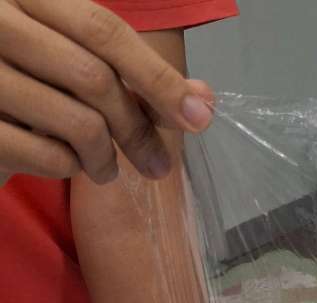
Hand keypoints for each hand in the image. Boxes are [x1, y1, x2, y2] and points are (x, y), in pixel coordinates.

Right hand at [0, 0, 214, 185]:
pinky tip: (68, 165)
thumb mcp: (72, 59)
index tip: (198, 118)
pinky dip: (71, 169)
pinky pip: (49, 156)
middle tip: (158, 165)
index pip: (103, 29)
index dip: (158, 77)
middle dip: (138, 130)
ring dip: (106, 158)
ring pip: (78, 122)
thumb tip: (202, 100)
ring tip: (106, 169)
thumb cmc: (24, 79)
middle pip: (95, 79)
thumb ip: (132, 73)